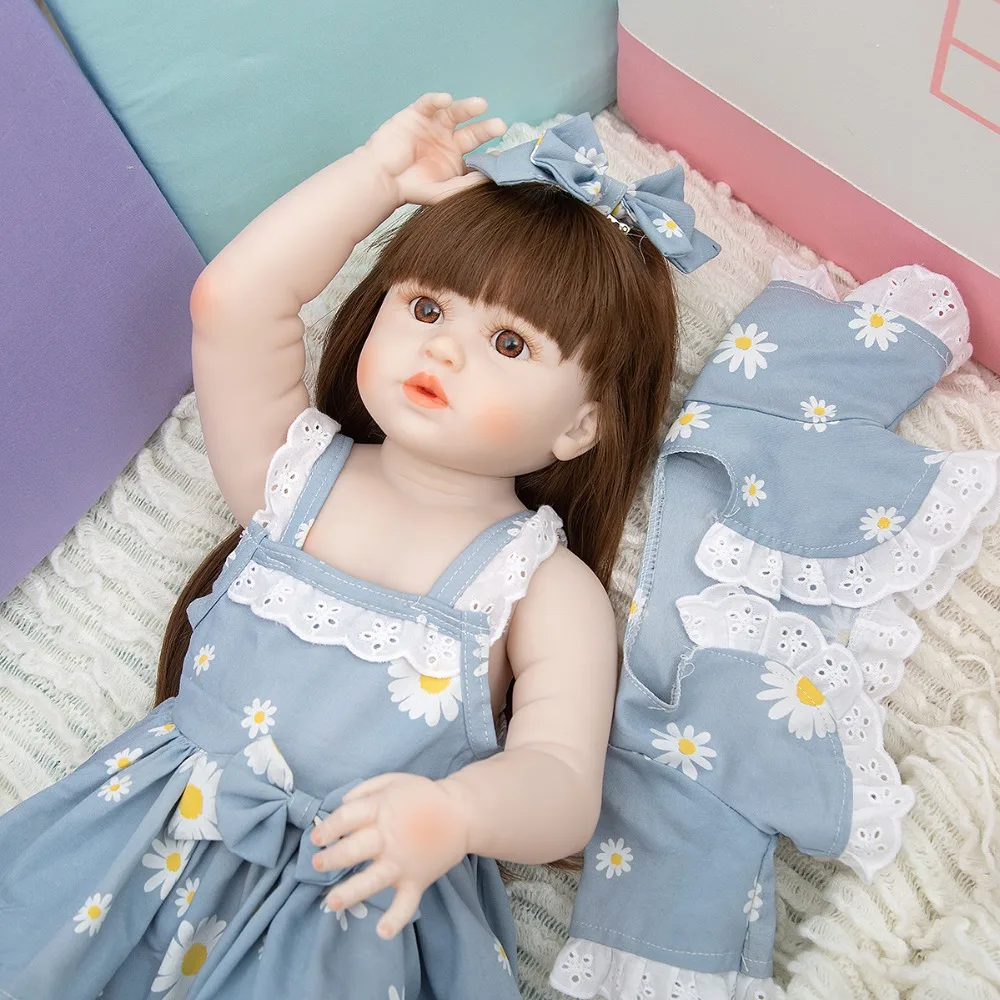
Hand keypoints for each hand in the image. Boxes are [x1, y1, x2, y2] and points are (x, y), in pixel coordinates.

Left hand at [310, 772, 469, 938]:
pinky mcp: (416, 880)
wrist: (462, 812)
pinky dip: (397, 918)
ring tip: (331, 902)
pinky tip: (383, 931)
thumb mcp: (393, 780)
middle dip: (332, 858)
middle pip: (354, 848)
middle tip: (317, 864)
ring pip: (373, 879)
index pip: (347, 818)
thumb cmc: (423, 795)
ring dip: (351, 891)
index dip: (328, 827)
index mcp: (382, 810)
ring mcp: (402, 861)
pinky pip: (406, 902)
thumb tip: (340, 805)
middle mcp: (389, 837)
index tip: (316, 838)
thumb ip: (365, 790)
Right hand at [363, 92, 506, 206]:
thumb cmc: (412, 188)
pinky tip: (447, 100)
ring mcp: (433, 127)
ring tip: (481, 105)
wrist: (382, 179)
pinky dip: (437, 99)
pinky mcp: (416, 114)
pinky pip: (429, 103)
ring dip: (467, 108)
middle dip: (486, 129)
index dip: (489, 154)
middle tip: (500, 126)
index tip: (501, 156)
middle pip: (472, 132)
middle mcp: (447, 141)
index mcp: (455, 160)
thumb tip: (493, 175)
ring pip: (454, 113)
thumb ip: (469, 183)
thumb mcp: (446, 191)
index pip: (478, 154)